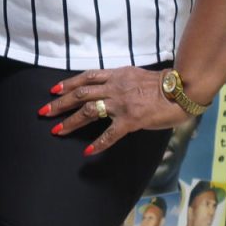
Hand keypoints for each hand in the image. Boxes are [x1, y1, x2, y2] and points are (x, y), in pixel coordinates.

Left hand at [38, 67, 195, 155]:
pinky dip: (98, 143)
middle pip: (80, 93)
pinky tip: (88, 150)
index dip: (68, 83)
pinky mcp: (131, 120)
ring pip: (89, 111)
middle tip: (44, 111)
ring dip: (70, 121)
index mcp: (116, 75)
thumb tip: (108, 87)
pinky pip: (110, 133)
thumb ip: (120, 80)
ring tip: (56, 130)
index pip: (86, 77)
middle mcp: (115, 87)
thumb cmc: (163, 84)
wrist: (181, 90)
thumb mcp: (136, 75)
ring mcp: (121, 103)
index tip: (53, 90)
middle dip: (60, 103)